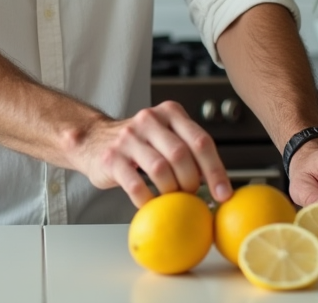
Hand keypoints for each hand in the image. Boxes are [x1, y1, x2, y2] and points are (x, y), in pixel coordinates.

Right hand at [74, 100, 232, 207]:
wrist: (94, 139)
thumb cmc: (139, 143)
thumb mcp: (165, 135)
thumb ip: (189, 151)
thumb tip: (219, 184)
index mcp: (170, 113)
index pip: (201, 140)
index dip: (216, 170)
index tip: (223, 194)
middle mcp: (149, 120)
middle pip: (181, 155)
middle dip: (192, 181)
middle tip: (192, 195)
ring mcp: (128, 138)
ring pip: (160, 169)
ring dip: (171, 191)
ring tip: (172, 199)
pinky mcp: (112, 158)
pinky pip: (135, 185)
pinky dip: (148, 200)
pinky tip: (151, 205)